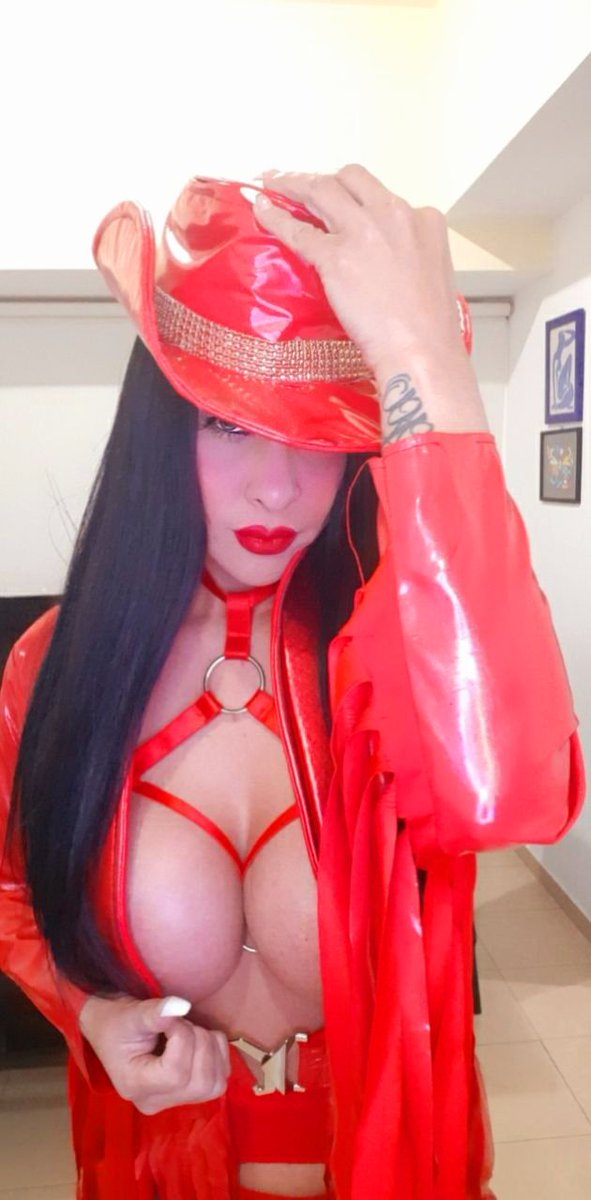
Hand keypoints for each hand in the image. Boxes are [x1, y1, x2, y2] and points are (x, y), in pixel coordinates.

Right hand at [79, 994, 229, 1113]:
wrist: (114, 1031)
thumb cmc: (118, 1023)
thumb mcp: (132, 1014)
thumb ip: (156, 1012)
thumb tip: (183, 1005)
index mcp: (137, 1086)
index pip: (176, 1073)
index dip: (182, 1038)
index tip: (170, 1017)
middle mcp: (157, 1102)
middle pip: (201, 1082)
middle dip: (200, 1042)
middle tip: (181, 1024)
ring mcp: (176, 1102)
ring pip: (215, 1084)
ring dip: (211, 1047)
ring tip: (188, 1032)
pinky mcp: (192, 1094)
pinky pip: (221, 1079)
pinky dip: (218, 1053)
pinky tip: (199, 1040)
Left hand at [254, 165, 464, 381]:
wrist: (422, 351)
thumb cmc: (431, 329)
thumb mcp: (432, 274)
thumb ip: (408, 254)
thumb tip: (383, 259)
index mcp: (424, 219)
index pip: (381, 195)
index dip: (354, 198)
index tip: (339, 202)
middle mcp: (394, 214)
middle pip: (349, 179)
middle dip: (321, 178)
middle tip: (297, 183)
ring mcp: (363, 233)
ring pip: (321, 191)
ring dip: (294, 184)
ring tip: (274, 184)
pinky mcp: (336, 256)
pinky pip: (298, 230)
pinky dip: (276, 216)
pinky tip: (263, 209)